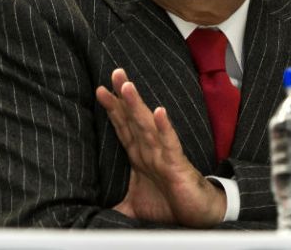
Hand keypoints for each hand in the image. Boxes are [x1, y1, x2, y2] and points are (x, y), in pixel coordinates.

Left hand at [96, 69, 226, 227]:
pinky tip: (159, 112)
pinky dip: (164, 127)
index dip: (113, 108)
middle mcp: (151, 151)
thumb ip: (114, 208)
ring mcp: (164, 155)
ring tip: (127, 86)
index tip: (101, 89)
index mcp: (141, 156)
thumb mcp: (134, 209)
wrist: (200, 217)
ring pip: (147, 126)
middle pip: (134, 119)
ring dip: (137, 106)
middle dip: (123, 96)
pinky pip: (169, 144)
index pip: (124, 128)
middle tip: (115, 73)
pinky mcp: (177, 165)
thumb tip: (89, 216)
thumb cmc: (171, 205)